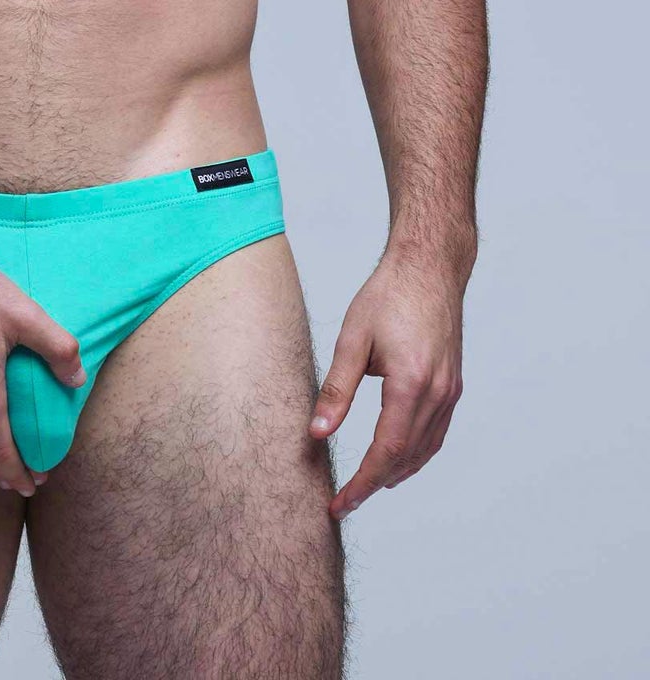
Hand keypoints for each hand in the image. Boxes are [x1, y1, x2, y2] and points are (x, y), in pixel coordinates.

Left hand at [308, 248, 464, 519]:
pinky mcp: (453, 384)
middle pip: (406, 457)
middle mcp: (438, 393)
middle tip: (345, 502)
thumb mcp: (353, 339)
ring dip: (397, 472)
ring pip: (425, 449)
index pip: (386, 452)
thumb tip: (318, 432)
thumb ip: (336, 390)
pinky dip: (417, 453)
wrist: (430, 266)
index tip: (340, 505)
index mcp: (412, 384)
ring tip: (368, 486)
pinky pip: (436, 433)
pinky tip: (399, 456)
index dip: (362, 484)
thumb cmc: (389, 294)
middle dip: (375, 484)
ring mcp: (450, 390)